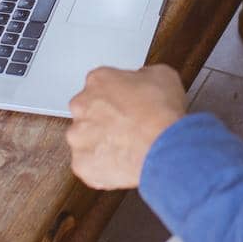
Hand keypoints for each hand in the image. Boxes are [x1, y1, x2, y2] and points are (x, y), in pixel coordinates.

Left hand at [65, 65, 186, 189]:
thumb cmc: (162, 114)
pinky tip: (121, 162)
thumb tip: (143, 81)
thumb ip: (143, 75)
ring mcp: (78, 135)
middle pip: (87, 110)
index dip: (117, 95)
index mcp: (99, 80)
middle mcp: (82, 105)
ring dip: (100, 142)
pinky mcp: (81, 162)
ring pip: (85, 139)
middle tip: (127, 126)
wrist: (163, 148)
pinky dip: (102, 166)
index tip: (126, 103)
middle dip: (103, 118)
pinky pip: (89, 164)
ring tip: (125, 147)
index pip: (101, 84)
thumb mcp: (163, 76)